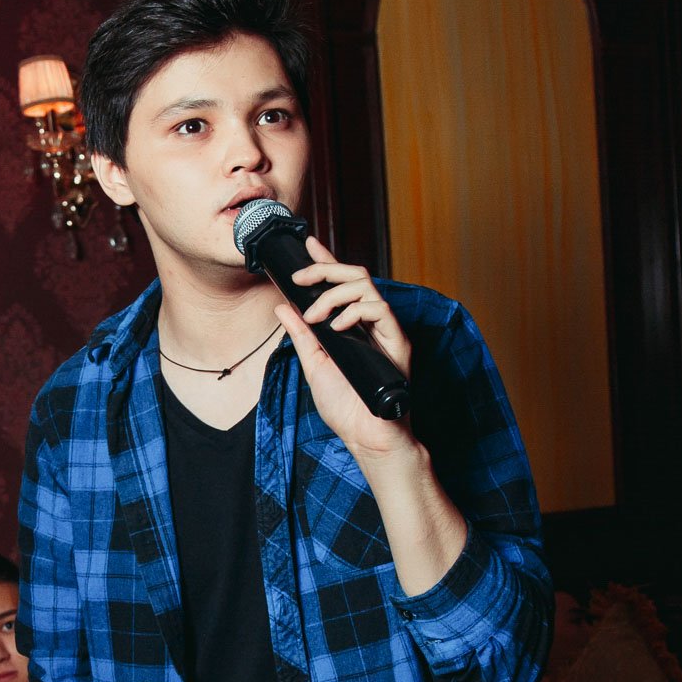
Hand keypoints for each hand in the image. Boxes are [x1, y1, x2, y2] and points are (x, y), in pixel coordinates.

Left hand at [274, 236, 416, 459]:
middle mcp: (371, 323)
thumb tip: (283, 306)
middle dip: (326, 268)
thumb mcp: (314, 365)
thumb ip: (301, 335)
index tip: (308, 244)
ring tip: (315, 317)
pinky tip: (338, 327)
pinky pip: (380, 309)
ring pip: (366, 285)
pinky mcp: (398, 341)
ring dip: (334, 294)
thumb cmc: (345, 407)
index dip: (326, 261)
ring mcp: (386, 330)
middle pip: (356, 275)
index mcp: (353, 326)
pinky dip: (355, 312)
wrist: (365, 436)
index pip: (341, 284)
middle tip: (301, 277)